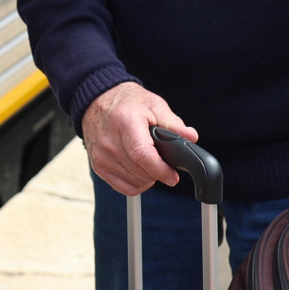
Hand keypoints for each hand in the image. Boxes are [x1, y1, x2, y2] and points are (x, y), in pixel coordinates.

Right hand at [83, 82, 197, 195]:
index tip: (173, 176)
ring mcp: (101, 155)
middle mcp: (109, 140)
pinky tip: (140, 171)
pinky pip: (123, 187)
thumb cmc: (127, 103)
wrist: (98, 102)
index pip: (141, 154)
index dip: (160, 169)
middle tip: (164, 163)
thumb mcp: (154, 105)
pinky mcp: (98, 165)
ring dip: (148, 178)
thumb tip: (191, 137)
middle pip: (139, 171)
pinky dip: (137, 184)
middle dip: (158, 172)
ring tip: (150, 163)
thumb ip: (173, 123)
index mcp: (125, 121)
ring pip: (133, 182)